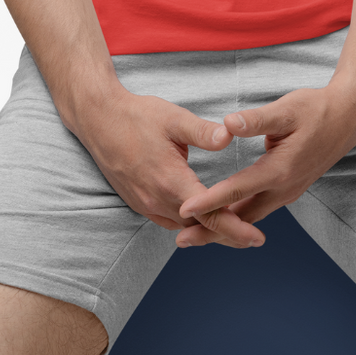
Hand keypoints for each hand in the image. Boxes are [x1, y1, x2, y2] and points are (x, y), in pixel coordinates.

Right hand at [69, 89, 267, 248]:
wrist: (98, 120)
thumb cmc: (136, 116)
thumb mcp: (173, 119)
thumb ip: (203, 132)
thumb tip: (229, 137)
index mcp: (171, 180)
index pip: (210, 215)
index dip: (236, 229)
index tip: (257, 238)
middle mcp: (157, 199)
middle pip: (199, 226)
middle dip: (228, 233)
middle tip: (254, 238)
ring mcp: (145, 203)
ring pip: (183, 226)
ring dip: (206, 229)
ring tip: (232, 230)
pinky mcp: (138, 201)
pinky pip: (167, 220)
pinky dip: (187, 223)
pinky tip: (199, 218)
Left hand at [173, 86, 355, 248]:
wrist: (348, 118)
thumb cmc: (316, 110)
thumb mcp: (286, 109)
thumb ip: (256, 120)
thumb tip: (227, 123)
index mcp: (280, 169)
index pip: (237, 190)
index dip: (209, 201)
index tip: (185, 209)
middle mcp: (284, 188)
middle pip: (242, 217)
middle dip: (212, 229)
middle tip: (182, 240)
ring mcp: (288, 192)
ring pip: (251, 218)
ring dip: (224, 229)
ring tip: (196, 236)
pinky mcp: (289, 189)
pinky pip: (259, 211)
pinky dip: (239, 220)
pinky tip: (225, 221)